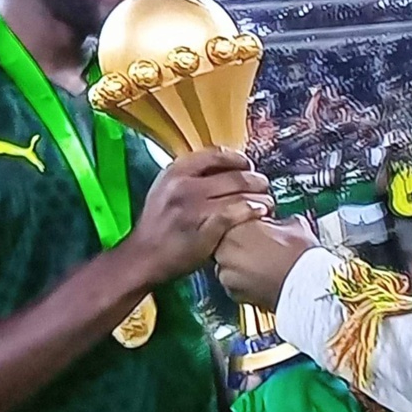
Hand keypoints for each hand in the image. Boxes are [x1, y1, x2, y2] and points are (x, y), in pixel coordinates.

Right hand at [128, 148, 273, 284]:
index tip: (247, 165)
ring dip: (260, 196)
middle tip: (263, 184)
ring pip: (240, 193)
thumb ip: (189, 177)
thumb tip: (222, 168)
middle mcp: (185, 185)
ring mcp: (196, 207)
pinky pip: (238, 212)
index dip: (237, 158)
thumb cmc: (157, 225)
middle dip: (255, 178)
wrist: (144, 257)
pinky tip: (260, 213)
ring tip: (267, 201)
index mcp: (175, 172)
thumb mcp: (165, 190)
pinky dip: (254, 210)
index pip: (215, 154)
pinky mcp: (206, 228)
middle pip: (233, 174)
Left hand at [214, 215, 317, 309]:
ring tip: (263, 266)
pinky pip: (234, 284)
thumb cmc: (299, 255)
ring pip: (228, 265)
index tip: (259, 228)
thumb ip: (278, 221)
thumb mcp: (293, 223)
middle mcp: (224, 249)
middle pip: (226, 244)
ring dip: (240, 265)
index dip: (248, 225)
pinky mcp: (233, 294)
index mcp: (234, 225)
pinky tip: (262, 279)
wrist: (306, 285)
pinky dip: (245, 282)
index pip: (231, 221)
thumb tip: (281, 223)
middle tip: (261, 248)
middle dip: (241, 246)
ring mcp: (226, 273)